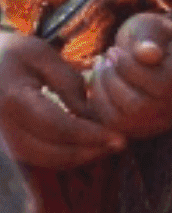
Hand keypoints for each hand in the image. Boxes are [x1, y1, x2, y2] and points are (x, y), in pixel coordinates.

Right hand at [0, 31, 124, 168]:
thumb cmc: (10, 53)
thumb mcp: (41, 55)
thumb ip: (67, 83)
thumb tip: (91, 116)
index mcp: (13, 98)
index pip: (56, 126)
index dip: (89, 136)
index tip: (119, 137)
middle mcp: (2, 123)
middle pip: (46, 151)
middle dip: (85, 152)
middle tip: (118, 145)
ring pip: (38, 160)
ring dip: (74, 159)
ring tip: (104, 148)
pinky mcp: (3, 140)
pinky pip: (32, 156)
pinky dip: (59, 156)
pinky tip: (84, 147)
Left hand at [83, 13, 171, 138]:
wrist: (162, 53)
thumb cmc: (154, 37)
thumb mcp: (153, 27)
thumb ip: (150, 37)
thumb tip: (148, 54)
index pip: (156, 83)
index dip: (127, 67)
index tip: (113, 51)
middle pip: (137, 106)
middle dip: (111, 81)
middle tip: (102, 60)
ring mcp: (161, 120)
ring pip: (123, 119)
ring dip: (102, 93)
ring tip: (99, 70)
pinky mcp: (142, 128)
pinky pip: (113, 125)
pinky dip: (99, 104)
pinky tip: (98, 84)